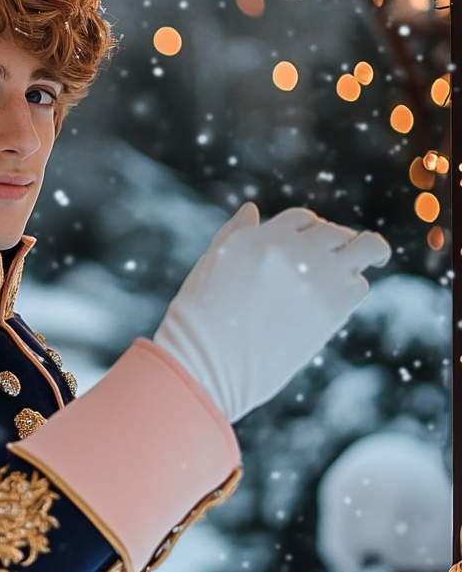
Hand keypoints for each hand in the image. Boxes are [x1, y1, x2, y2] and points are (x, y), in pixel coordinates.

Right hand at [153, 204, 390, 421]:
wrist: (206, 362)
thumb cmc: (200, 319)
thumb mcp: (212, 264)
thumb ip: (235, 233)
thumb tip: (252, 209)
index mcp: (257, 236)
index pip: (301, 219)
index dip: (309, 232)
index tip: (309, 247)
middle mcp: (288, 248)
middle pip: (333, 232)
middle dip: (335, 244)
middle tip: (334, 262)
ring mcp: (313, 274)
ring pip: (363, 247)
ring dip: (366, 253)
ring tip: (372, 261)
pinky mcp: (331, 305)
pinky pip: (357, 285)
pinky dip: (351, 289)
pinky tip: (339, 299)